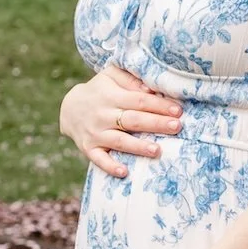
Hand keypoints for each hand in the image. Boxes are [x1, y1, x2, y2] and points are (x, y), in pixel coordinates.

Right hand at [60, 63, 182, 177]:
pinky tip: (124, 172)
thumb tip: (151, 88)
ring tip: (157, 150)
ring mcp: (96, 133)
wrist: (69, 108)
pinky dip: (110, 166)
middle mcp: (103, 115)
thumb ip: (130, 79)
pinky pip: (99, 159)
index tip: (178, 110)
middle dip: (156, 123)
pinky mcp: (89, 148)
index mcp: (111, 96)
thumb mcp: (110, 76)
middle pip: (133, 120)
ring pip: (120, 141)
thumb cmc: (99, 90)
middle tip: (176, 127)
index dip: (159, 105)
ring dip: (138, 146)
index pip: (139, 100)